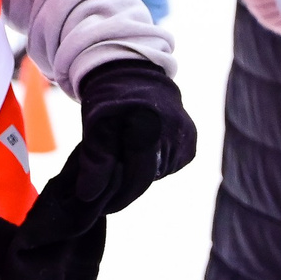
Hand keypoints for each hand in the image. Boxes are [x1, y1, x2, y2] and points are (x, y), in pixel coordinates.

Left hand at [51, 60, 195, 229]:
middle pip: (148, 178)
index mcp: (149, 123)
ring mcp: (187, 136)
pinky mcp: (192, 141)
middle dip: (126, 185)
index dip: (118, 196)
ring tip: (124, 151)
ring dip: (139, 171)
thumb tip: (89, 196)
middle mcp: (175, 130)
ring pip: (158, 173)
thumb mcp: (95, 126)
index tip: (100, 205)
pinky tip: (142, 147)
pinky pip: (169, 164)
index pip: (137, 177)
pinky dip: (153, 163)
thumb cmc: (110, 100)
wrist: (135, 74)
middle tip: (106, 183)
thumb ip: (95, 161)